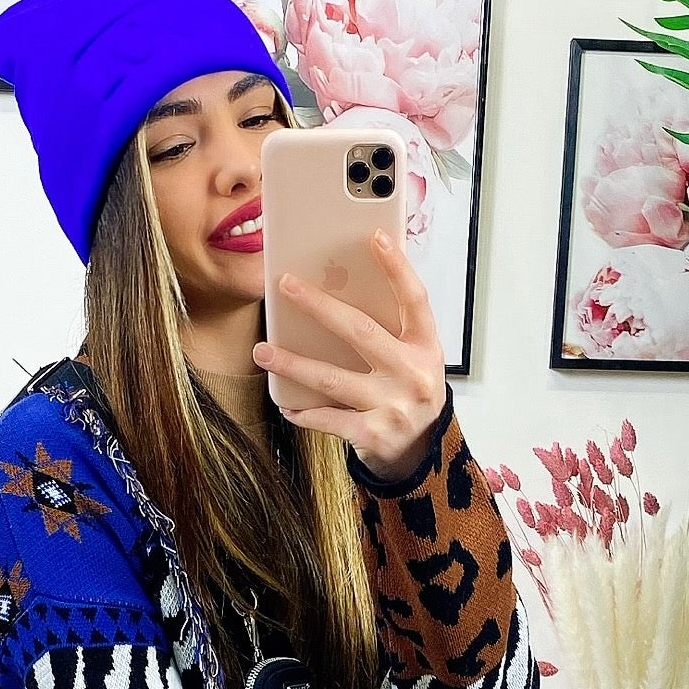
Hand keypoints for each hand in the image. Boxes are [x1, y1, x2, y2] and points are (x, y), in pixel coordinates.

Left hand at [252, 228, 445, 482]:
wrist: (424, 452)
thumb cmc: (410, 392)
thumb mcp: (414, 356)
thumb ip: (390, 326)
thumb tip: (344, 282)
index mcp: (425, 347)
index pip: (414, 299)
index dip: (397, 267)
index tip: (375, 236)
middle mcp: (413, 375)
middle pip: (360, 332)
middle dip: (319, 305)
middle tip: (286, 285)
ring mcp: (393, 406)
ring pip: (333, 379)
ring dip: (293, 363)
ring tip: (263, 350)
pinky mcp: (373, 434)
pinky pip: (328, 419)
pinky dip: (303, 411)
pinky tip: (284, 403)